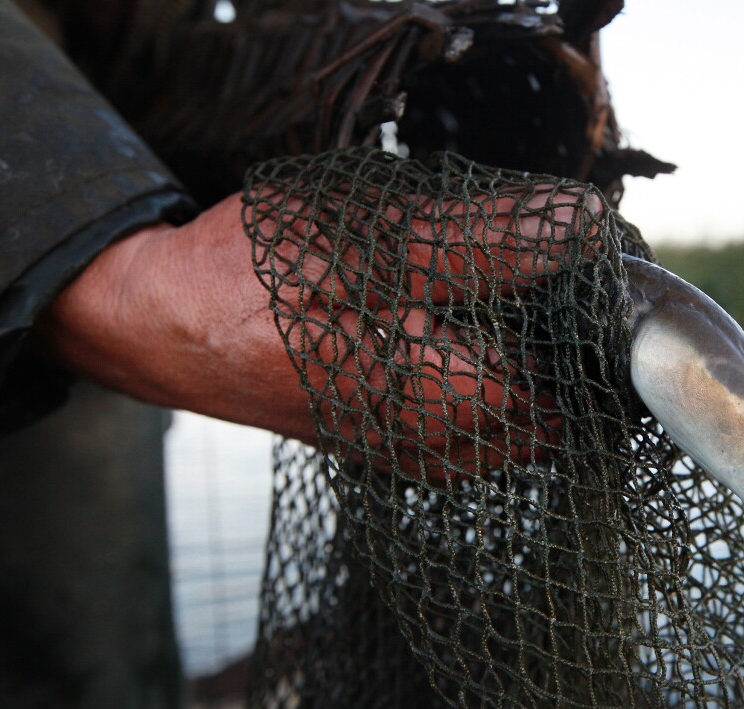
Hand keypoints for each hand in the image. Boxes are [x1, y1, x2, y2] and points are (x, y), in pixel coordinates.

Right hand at [37, 188, 599, 480]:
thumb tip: (584, 225)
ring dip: (514, 355)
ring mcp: (410, 449)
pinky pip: (462, 418)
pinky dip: (474, 372)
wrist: (154, 320)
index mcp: (458, 406)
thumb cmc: (256, 282)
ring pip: (508, 414)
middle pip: (551, 403)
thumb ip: (495, 240)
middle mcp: (443, 446)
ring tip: (483, 291)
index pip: (579, 382)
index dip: (590, 324)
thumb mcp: (383, 240)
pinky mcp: (383, 434)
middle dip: (557, 343)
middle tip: (531, 275)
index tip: (581, 272)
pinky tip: (442, 319)